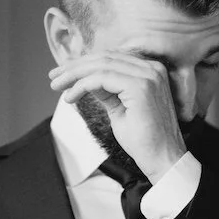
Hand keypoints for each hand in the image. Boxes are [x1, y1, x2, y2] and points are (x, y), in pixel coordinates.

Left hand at [49, 51, 186, 181]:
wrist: (164, 160)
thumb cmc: (145, 141)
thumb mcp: (121, 109)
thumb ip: (107, 92)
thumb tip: (87, 82)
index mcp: (150, 71)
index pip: (112, 59)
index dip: (85, 64)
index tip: (64, 75)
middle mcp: (152, 69)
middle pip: (104, 58)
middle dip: (75, 67)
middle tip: (54, 77)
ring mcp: (148, 76)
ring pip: (100, 65)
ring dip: (74, 75)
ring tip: (57, 86)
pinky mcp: (139, 87)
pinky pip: (101, 78)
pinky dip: (81, 86)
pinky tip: (70, 96)